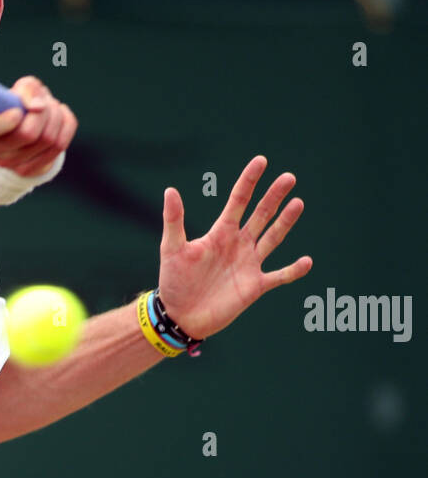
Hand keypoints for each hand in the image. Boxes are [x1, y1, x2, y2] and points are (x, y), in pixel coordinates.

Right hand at [0, 76, 76, 177]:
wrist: (16, 129)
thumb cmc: (12, 105)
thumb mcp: (15, 91)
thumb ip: (26, 90)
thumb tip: (39, 107)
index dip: (10, 119)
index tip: (17, 110)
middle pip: (30, 134)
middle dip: (44, 111)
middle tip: (44, 102)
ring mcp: (15, 165)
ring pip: (49, 140)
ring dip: (56, 116)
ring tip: (51, 107)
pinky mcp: (35, 169)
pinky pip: (60, 144)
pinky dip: (66, 124)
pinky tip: (60, 116)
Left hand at [156, 156, 312, 339]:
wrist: (180, 316)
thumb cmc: (173, 282)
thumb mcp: (172, 249)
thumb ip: (174, 221)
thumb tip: (170, 190)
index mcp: (221, 232)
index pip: (239, 201)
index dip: (249, 181)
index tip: (261, 161)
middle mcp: (238, 244)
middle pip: (261, 215)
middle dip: (274, 196)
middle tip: (289, 178)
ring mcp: (249, 264)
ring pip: (273, 238)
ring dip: (285, 222)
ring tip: (298, 203)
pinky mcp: (255, 286)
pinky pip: (279, 276)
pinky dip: (293, 270)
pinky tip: (307, 261)